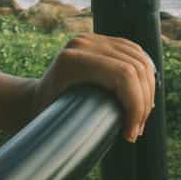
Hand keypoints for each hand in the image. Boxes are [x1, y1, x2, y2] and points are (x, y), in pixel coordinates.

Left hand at [29, 33, 156, 141]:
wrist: (32, 100)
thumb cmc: (44, 119)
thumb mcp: (60, 125)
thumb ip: (84, 129)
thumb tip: (122, 140)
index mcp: (72, 60)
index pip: (123, 75)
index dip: (136, 105)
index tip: (130, 135)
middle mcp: (83, 44)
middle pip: (136, 68)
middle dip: (143, 103)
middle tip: (135, 131)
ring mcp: (93, 39)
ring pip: (140, 60)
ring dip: (148, 92)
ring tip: (139, 120)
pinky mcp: (102, 41)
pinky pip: (136, 54)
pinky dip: (146, 77)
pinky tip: (144, 98)